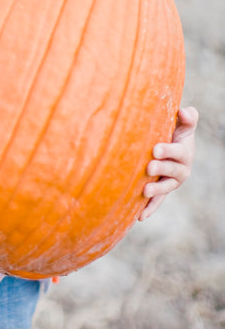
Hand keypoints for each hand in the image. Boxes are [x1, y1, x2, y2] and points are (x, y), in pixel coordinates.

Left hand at [139, 106, 198, 220]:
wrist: (171, 149)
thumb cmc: (175, 134)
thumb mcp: (183, 126)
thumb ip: (188, 118)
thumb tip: (184, 111)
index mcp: (184, 152)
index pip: (178, 152)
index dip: (168, 151)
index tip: (155, 149)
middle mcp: (181, 169)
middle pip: (171, 170)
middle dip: (160, 168)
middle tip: (148, 166)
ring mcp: (171, 182)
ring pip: (165, 187)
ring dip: (156, 190)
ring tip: (145, 190)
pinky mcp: (162, 191)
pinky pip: (158, 201)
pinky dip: (150, 209)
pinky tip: (140, 217)